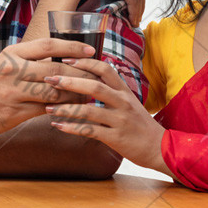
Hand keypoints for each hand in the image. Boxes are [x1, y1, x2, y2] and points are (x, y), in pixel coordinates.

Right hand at [0, 38, 100, 136]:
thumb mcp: (5, 63)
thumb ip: (29, 59)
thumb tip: (60, 56)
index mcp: (13, 54)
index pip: (49, 45)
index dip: (72, 46)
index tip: (90, 50)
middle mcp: (14, 71)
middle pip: (57, 70)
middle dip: (81, 73)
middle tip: (97, 76)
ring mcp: (14, 92)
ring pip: (55, 93)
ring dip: (76, 94)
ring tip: (90, 94)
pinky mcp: (15, 113)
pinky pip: (46, 110)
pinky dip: (62, 109)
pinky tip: (73, 109)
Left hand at [44, 58, 171, 175]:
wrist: (160, 147)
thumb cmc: (140, 124)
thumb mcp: (129, 101)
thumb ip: (112, 89)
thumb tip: (91, 75)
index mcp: (124, 90)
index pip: (104, 69)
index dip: (84, 62)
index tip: (65, 59)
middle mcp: (122, 102)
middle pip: (94, 86)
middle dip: (69, 82)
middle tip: (49, 79)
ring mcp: (120, 120)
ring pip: (89, 110)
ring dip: (66, 108)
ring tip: (48, 107)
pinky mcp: (116, 138)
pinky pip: (90, 131)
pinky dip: (72, 128)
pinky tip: (58, 126)